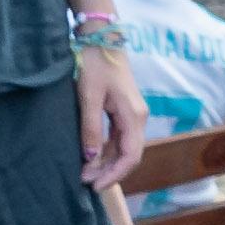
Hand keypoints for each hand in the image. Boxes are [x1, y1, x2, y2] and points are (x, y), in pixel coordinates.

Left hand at [75, 41, 149, 194]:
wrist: (102, 39)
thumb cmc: (95, 64)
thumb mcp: (88, 96)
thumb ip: (90, 128)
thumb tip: (90, 158)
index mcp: (133, 116)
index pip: (130, 156)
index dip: (114, 175)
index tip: (95, 185)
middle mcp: (138, 118)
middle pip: (129, 155)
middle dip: (110, 172)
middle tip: (86, 182)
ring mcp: (133, 115)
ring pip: (124, 148)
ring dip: (107, 163)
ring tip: (86, 173)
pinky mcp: (124, 111)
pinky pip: (119, 138)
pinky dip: (107, 151)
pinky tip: (92, 157)